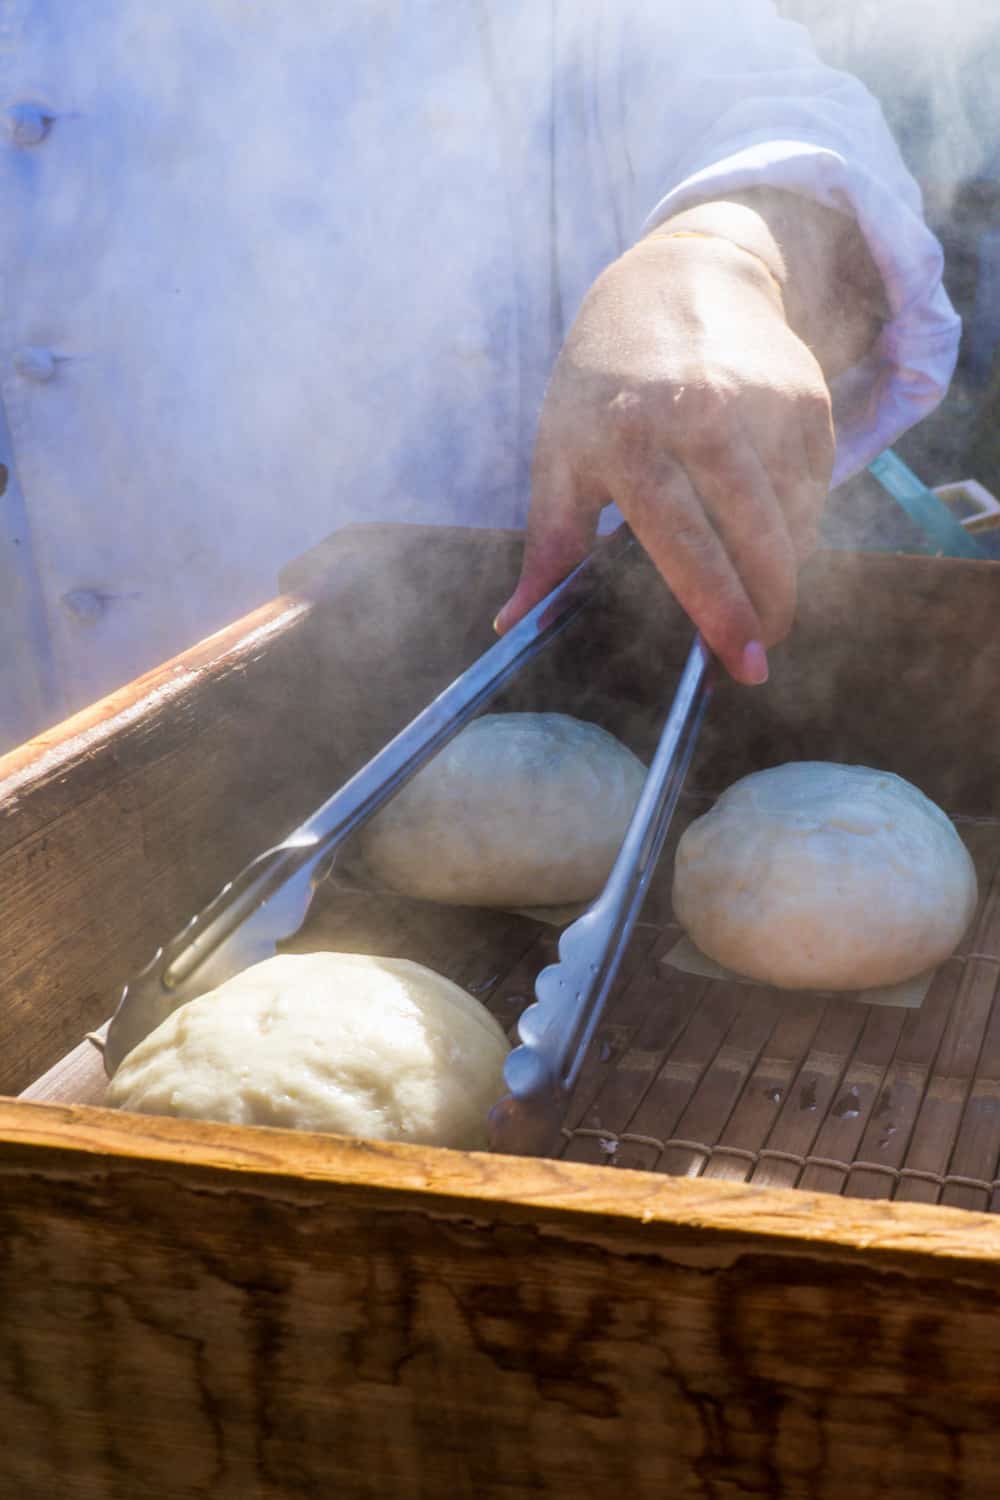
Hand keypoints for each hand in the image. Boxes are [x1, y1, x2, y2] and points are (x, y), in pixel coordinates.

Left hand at [495, 229, 835, 683]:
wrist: (676, 279)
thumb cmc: (601, 384)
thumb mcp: (560, 455)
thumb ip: (549, 546)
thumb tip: (511, 626)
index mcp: (630, 435)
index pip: (684, 542)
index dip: (717, 610)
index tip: (741, 662)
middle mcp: (704, 411)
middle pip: (756, 536)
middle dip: (770, 607)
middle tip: (762, 652)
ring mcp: (764, 399)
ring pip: (793, 519)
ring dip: (782, 567)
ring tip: (756, 587)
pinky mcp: (808, 394)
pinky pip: (816, 486)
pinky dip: (797, 520)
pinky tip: (767, 524)